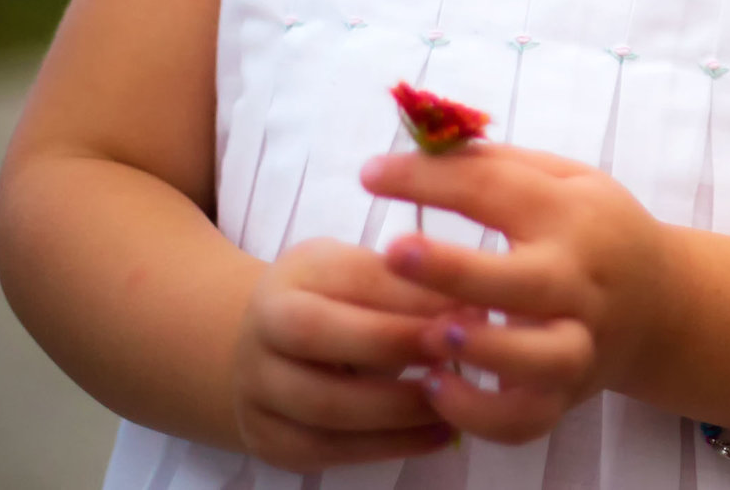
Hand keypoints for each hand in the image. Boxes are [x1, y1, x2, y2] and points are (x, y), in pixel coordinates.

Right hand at [229, 237, 458, 468]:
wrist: (267, 349)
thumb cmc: (335, 303)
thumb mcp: (362, 276)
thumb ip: (409, 287)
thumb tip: (474, 311)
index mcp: (293, 276)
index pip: (352, 278)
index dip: (411, 296)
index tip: (468, 308)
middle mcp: (261, 330)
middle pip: (316, 334)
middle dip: (394, 344)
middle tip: (455, 353)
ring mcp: (255, 390)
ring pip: (324, 405)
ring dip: (399, 407)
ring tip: (454, 401)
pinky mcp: (268, 440)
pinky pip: (327, 452)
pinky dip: (388, 447)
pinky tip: (437, 434)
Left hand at [360, 143, 674, 445]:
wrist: (661, 303)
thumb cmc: (593, 229)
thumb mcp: (565, 179)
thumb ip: (496, 165)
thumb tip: (419, 145)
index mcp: (569, 214)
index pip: (494, 189)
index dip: (428, 179)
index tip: (369, 173)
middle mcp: (577, 279)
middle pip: (522, 279)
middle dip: (456, 267)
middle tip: (394, 251)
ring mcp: (578, 341)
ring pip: (538, 359)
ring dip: (483, 349)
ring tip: (429, 336)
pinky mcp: (567, 393)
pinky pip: (526, 418)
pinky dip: (480, 414)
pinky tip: (434, 387)